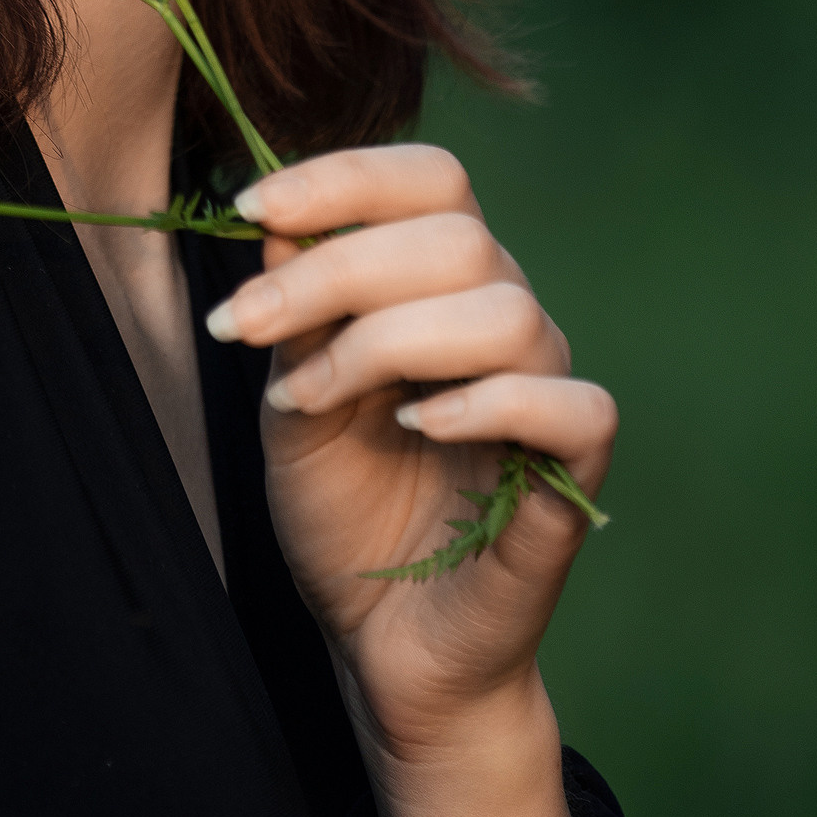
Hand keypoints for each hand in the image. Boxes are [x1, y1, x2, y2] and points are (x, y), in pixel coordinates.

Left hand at [209, 143, 616, 764]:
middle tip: (244, 326)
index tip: (249, 207)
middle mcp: (504, 318)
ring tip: (314, 398)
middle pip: (456, 235)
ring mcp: (544, 391)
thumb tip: (274, 219)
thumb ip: (294, 315)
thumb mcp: (293, 401)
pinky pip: (570, 406)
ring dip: (387, 341)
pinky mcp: (573, 472)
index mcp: (442, 282)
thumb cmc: (345, 509)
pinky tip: (417, 424)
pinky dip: (490, 404)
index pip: (428, 178)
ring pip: (506, 311)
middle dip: (335, 269)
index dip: (345, 178)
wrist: (381, 639)